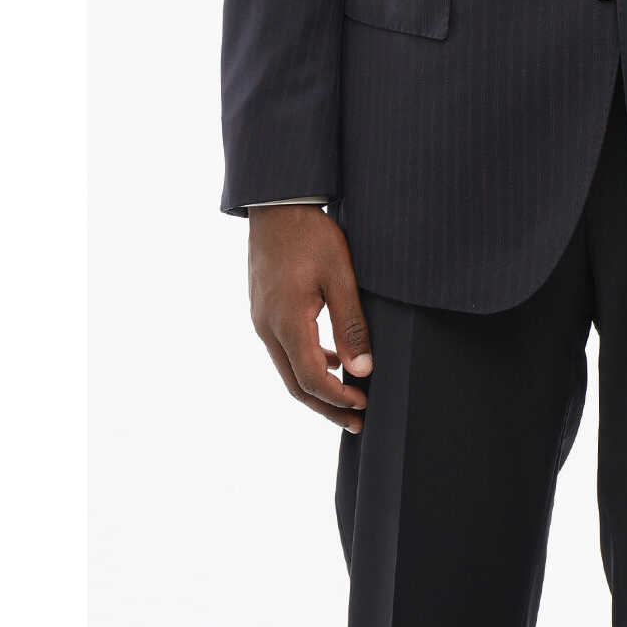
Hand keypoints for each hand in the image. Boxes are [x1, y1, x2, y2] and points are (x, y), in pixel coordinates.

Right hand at [248, 205, 373, 432]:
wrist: (277, 204)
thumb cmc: (311, 234)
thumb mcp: (340, 275)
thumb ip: (351, 324)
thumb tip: (361, 370)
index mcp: (286, 322)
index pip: (310, 379)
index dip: (337, 398)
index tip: (364, 404)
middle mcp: (267, 328)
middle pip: (295, 384)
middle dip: (326, 407)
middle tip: (357, 422)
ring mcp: (262, 320)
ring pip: (287, 369)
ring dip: (316, 388)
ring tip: (347, 398)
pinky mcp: (264, 310)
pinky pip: (284, 350)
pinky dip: (307, 364)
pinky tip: (330, 360)